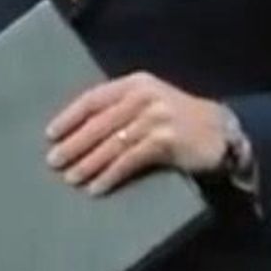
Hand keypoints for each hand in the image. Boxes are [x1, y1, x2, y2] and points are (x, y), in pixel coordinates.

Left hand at [47, 74, 228, 196]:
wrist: (221, 132)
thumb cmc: (178, 119)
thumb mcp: (150, 103)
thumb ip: (120, 109)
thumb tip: (78, 133)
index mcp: (135, 83)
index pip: (93, 98)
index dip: (69, 117)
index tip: (50, 135)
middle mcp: (144, 96)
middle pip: (99, 122)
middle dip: (74, 144)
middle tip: (53, 162)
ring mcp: (156, 117)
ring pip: (112, 143)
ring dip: (88, 163)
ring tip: (71, 179)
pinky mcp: (166, 140)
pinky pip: (130, 160)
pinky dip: (110, 175)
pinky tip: (97, 188)